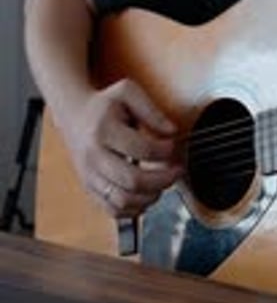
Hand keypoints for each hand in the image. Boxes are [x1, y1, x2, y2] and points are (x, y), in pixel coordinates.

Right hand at [64, 79, 183, 216]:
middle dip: (163, 179)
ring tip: (163, 184)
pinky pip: (113, 209)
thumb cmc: (104, 104)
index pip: (141, 149)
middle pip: (133, 180)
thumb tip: (172, 131)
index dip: (165, 150)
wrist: (74, 115)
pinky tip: (146, 195)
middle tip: (176, 170)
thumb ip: (152, 110)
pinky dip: (134, 209)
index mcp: (103, 130)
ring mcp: (90, 175)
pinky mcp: (89, 188)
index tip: (173, 145)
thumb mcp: (128, 92)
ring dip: (150, 196)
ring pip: (123, 200)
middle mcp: (93, 156)